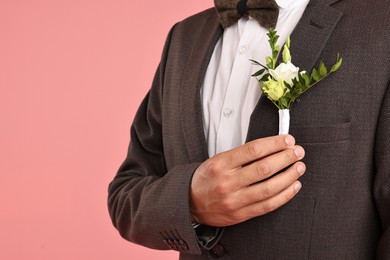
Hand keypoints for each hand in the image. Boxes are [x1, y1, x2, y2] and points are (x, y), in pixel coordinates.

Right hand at [190, 135, 304, 226]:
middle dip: (285, 158)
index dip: (274, 143)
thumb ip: (241, 155)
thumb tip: (270, 147)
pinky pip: (267, 205)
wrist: (190, 203)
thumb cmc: (206, 179)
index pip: (253, 150)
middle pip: (264, 168)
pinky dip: (284, 195)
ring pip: (269, 188)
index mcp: (221, 164)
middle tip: (298, 152)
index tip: (287, 140)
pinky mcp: (241, 214)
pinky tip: (293, 186)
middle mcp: (228, 182)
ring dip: (288, 176)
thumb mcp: (217, 160)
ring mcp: (234, 200)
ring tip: (299, 167)